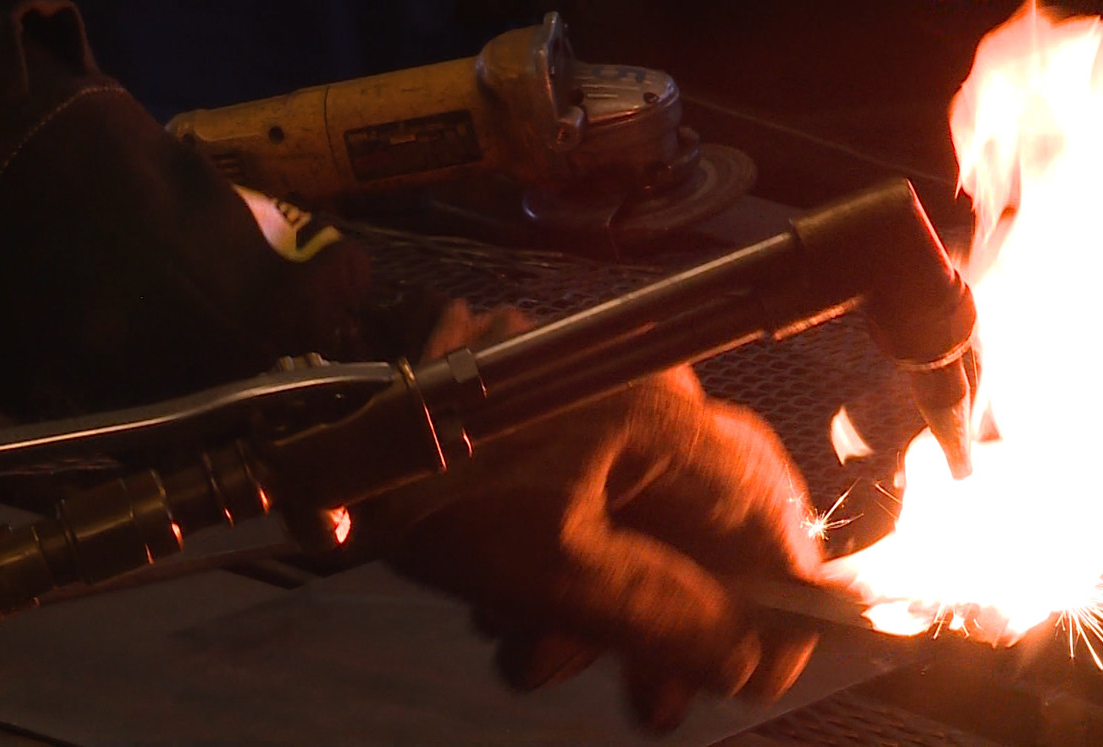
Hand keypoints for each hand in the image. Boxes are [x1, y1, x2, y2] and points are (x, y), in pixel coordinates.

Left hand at [373, 302, 824, 730]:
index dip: (778, 602)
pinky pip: (593, 511)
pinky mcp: (552, 430)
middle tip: (651, 696)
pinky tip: (517, 612)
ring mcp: (592, 411)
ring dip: (603, 610)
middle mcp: (641, 398)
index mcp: (658, 414)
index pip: (764, 514)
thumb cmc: (428, 486)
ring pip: (638, 531)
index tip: (767, 670)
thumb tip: (750, 653)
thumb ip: (666, 616)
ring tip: (538, 653)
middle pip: (700, 530)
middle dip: (671, 624)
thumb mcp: (554, 570)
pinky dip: (569, 570)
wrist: (324, 449)